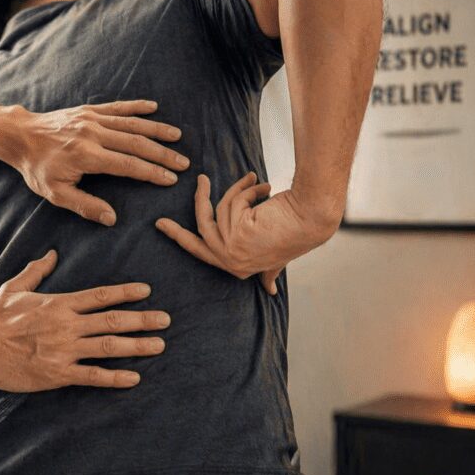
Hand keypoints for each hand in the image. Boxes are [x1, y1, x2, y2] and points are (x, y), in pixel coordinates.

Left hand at [0, 100, 187, 225]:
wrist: (20, 136)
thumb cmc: (37, 168)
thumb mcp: (55, 193)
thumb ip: (85, 205)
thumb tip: (112, 218)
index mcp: (87, 156)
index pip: (128, 165)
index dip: (152, 172)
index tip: (171, 179)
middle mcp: (93, 134)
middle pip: (136, 143)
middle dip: (162, 154)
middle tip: (184, 163)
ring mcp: (91, 119)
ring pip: (131, 124)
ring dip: (156, 130)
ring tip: (177, 137)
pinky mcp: (89, 110)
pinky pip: (117, 107)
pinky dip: (136, 107)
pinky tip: (153, 107)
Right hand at [0, 250, 169, 391]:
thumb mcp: (14, 288)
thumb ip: (35, 271)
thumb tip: (51, 254)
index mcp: (59, 303)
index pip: (100, 296)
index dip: (126, 293)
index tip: (146, 291)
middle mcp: (67, 325)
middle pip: (113, 320)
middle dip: (143, 320)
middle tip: (166, 320)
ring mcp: (64, 350)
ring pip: (109, 347)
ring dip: (137, 346)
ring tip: (159, 345)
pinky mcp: (58, 373)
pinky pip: (93, 376)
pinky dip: (115, 377)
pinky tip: (134, 377)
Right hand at [155, 172, 335, 294]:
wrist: (312, 219)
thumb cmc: (297, 234)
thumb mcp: (276, 257)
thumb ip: (269, 273)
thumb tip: (271, 292)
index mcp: (239, 268)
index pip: (201, 252)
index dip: (181, 237)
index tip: (162, 225)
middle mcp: (232, 262)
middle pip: (198, 230)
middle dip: (186, 211)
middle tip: (180, 196)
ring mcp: (232, 249)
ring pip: (220, 208)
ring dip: (240, 190)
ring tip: (259, 183)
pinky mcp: (236, 234)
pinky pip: (232, 202)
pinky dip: (249, 189)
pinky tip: (265, 188)